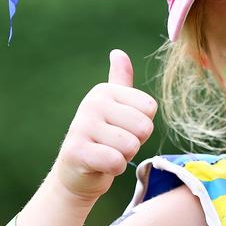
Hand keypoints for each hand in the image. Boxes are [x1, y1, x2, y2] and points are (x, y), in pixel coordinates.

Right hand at [53, 50, 158, 202]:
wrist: (76, 173)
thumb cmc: (104, 138)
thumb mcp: (114, 107)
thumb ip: (120, 81)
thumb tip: (118, 52)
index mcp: (105, 90)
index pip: (150, 108)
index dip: (142, 125)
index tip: (123, 129)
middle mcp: (91, 102)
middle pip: (143, 127)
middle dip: (134, 143)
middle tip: (115, 145)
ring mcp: (81, 125)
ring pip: (130, 146)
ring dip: (124, 157)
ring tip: (107, 153)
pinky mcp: (76, 151)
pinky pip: (116, 161)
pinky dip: (113, 169)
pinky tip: (100, 165)